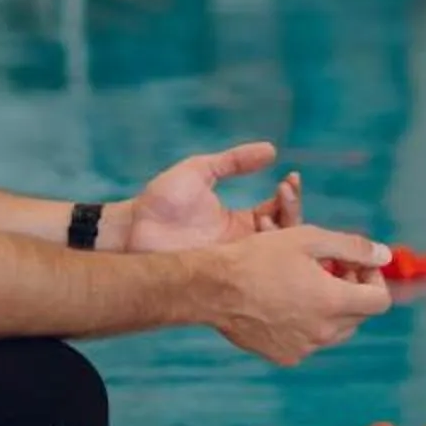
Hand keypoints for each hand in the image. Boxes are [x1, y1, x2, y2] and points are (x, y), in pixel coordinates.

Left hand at [128, 141, 302, 255]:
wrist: (133, 228)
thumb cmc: (161, 200)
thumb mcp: (201, 171)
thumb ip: (234, 161)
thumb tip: (271, 149)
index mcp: (239, 220)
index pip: (278, 210)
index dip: (289, 196)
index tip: (290, 178)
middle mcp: (242, 243)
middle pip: (285, 234)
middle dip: (292, 211)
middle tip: (283, 191)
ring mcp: (234, 261)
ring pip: (276, 254)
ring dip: (281, 232)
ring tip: (268, 215)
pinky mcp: (225, 275)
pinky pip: (256, 271)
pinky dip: (266, 256)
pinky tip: (261, 236)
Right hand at [207, 224, 388, 366]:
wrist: (212, 288)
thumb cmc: (259, 256)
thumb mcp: (309, 238)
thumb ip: (353, 247)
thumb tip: (385, 255)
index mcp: (334, 302)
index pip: (380, 301)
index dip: (373, 278)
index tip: (354, 264)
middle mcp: (323, 332)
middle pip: (359, 315)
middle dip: (352, 290)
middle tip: (328, 268)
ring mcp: (304, 348)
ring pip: (336, 330)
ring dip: (331, 307)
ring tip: (306, 283)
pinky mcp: (285, 356)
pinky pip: (310, 340)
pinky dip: (308, 323)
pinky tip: (285, 301)